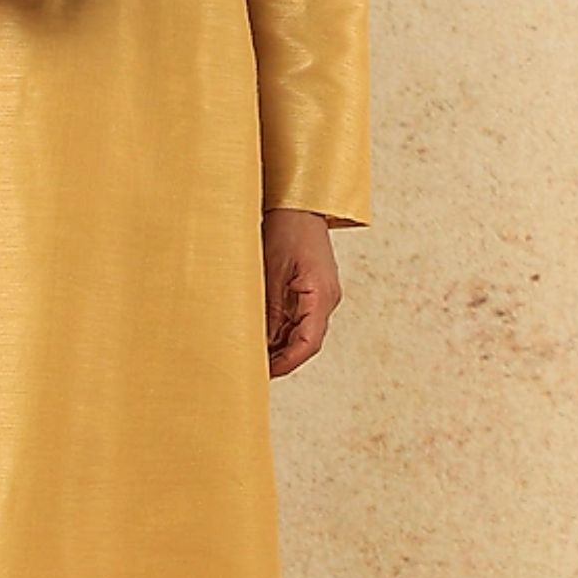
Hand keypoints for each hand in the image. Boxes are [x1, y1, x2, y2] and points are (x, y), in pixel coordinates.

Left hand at [263, 208, 342, 376]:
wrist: (298, 203)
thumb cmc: (287, 228)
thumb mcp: (271, 270)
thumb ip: (269, 308)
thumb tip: (261, 342)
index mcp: (321, 295)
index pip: (308, 343)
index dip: (287, 363)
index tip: (266, 374)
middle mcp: (326, 298)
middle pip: (305, 340)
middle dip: (281, 356)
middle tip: (252, 367)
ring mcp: (320, 294)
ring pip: (301, 330)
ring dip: (279, 343)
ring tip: (251, 351)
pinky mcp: (312, 288)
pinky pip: (298, 316)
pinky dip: (280, 327)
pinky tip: (260, 332)